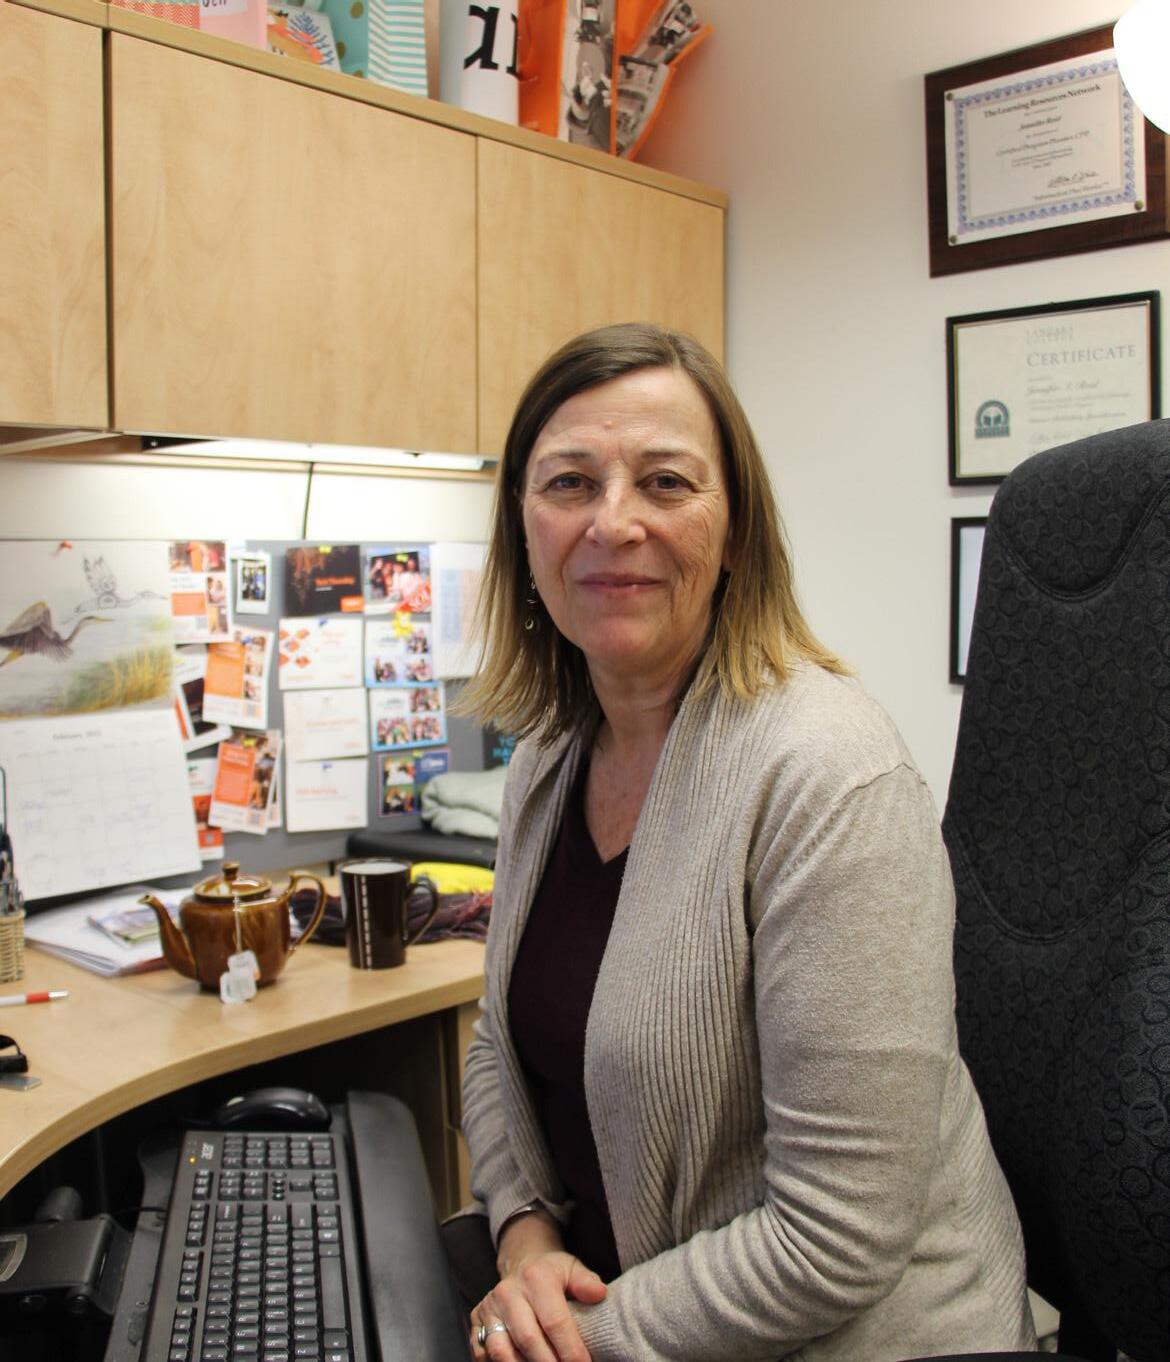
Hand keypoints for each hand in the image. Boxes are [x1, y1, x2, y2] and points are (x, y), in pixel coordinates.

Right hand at [470, 1244, 605, 1361]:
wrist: (521, 1264)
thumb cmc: (551, 1274)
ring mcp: (489, 1307)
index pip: (555, 1322)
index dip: (571, 1349)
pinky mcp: (477, 1321)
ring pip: (502, 1350)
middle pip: (528, 1340)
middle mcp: (508, 1292)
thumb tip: (599, 1294)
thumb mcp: (572, 1269)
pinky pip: (483, 1353)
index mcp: (536, 1278)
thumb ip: (586, 1283)